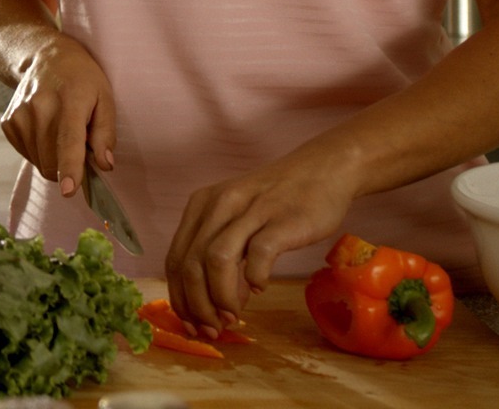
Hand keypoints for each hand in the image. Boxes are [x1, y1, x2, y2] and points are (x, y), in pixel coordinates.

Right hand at [0, 31, 114, 198]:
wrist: (44, 56)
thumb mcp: (105, 97)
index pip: (68, 140)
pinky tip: (46, 131)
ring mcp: (20, 115)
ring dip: (54, 160)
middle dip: (69, 168)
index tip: (68, 190)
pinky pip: (28, 155)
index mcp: (70, 100)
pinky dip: (40, 152)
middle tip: (80, 149)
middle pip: (52, 160)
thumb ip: (106, 133)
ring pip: (39, 162)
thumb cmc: (81, 78)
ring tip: (62, 133)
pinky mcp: (8, 123)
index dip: (69, 167)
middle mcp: (39, 107)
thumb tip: (105, 164)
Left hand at [163, 151, 355, 335]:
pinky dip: (255, 277)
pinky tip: (260, 287)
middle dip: (197, 304)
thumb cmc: (278, 202)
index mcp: (201, 206)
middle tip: (213, 328)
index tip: (192, 323)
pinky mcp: (281, 219)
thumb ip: (222, 259)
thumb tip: (215, 307)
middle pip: (191, 263)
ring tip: (232, 316)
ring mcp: (251, 210)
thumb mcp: (238, 222)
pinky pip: (259, 254)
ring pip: (216, 259)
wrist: (323, 170)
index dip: (180, 297)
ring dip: (220, 297)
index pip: (176, 259)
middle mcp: (219, 204)